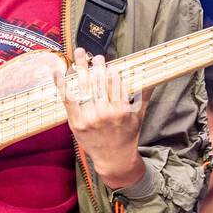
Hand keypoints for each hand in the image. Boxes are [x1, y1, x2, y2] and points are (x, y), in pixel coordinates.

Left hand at [54, 47, 152, 188]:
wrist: (114, 159)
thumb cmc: (127, 136)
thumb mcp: (139, 117)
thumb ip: (144, 96)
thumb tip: (153, 79)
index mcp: (122, 110)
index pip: (115, 83)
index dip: (111, 70)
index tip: (109, 63)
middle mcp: (105, 113)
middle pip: (99, 82)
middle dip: (97, 66)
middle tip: (95, 56)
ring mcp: (89, 118)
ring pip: (84, 87)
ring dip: (81, 67)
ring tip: (80, 53)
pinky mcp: (76, 123)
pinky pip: (67, 100)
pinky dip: (62, 84)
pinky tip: (58, 71)